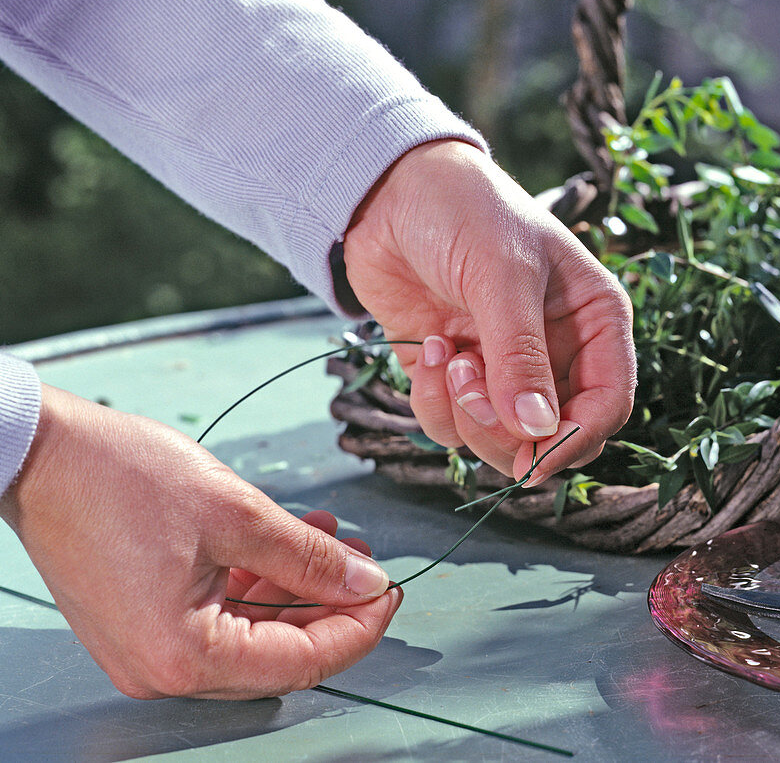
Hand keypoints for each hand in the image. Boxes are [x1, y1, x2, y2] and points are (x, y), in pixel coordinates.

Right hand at [0, 384, 401, 699]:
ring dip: (296, 586)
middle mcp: (161, 669)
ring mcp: (148, 648)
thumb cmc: (122, 478)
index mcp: (183, 655)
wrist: (45, 454)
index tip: (390, 591)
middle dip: (329, 605)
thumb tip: (367, 584)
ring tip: (329, 536)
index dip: (358, 627)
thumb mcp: (238, 514)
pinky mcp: (143, 621)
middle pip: (278, 654)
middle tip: (364, 561)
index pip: (301, 662)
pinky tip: (285, 541)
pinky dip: (257, 582)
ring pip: (252, 633)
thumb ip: (311, 557)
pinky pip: (218, 616)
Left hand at [344, 139, 635, 483]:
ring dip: (465, 412)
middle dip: (509, 431)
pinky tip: (427, 347)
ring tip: (448, 355)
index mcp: (593, 320)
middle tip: (471, 388)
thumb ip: (521, 357)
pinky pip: (450, 424)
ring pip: (499, 440)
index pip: (609, 403)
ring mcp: (503, 367)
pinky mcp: (456, 376)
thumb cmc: (465, 210)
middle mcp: (557, 351)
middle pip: (553, 436)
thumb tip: (537, 432)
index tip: (534, 454)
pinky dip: (433, 401)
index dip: (577, 437)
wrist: (390, 189)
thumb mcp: (503, 275)